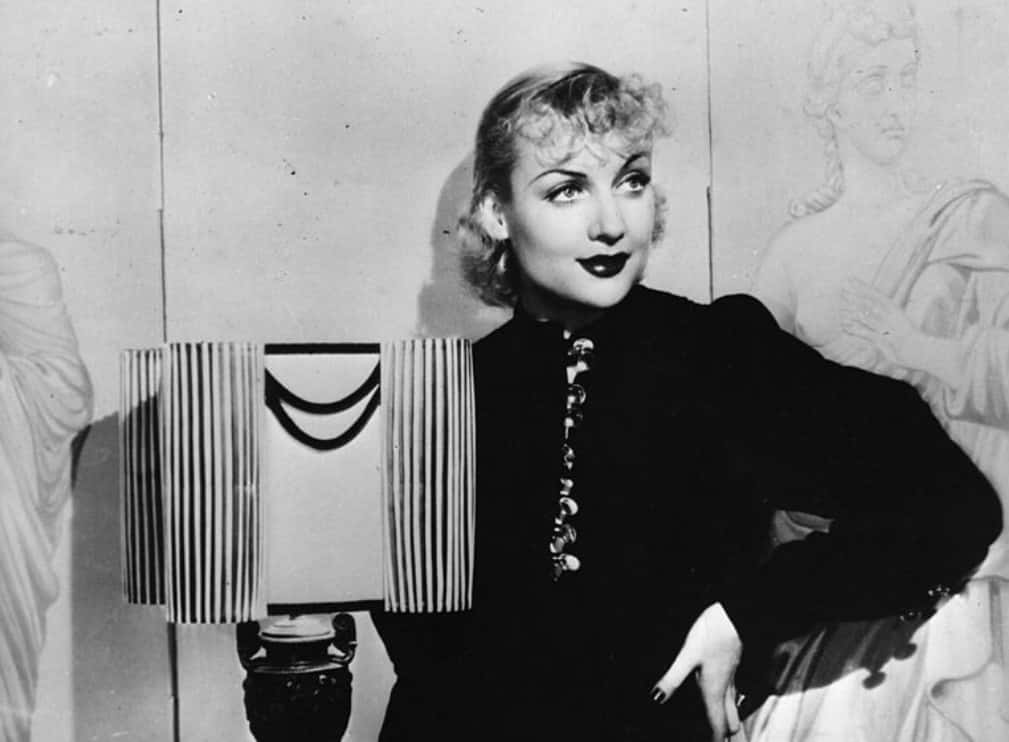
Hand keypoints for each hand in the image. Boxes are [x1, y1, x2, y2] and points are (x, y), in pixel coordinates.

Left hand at [652, 602, 743, 740]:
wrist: (732, 615)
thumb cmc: (710, 634)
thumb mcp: (686, 656)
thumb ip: (672, 678)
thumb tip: (656, 698)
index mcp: (713, 689)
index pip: (717, 723)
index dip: (717, 739)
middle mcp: (724, 687)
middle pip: (730, 720)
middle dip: (729, 736)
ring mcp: (730, 677)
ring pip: (734, 707)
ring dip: (733, 723)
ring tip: (734, 733)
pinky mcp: (732, 667)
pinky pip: (734, 694)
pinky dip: (733, 706)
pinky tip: (731, 700)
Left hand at [840, 278, 919, 366]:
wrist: (924, 351)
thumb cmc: (911, 338)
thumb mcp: (898, 323)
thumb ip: (885, 316)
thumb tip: (871, 309)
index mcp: (895, 311)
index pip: (877, 296)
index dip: (864, 287)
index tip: (851, 279)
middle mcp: (892, 317)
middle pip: (872, 303)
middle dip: (858, 294)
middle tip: (844, 286)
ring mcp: (889, 329)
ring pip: (870, 317)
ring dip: (855, 309)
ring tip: (842, 302)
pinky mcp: (886, 341)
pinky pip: (869, 334)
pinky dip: (857, 330)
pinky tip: (846, 326)